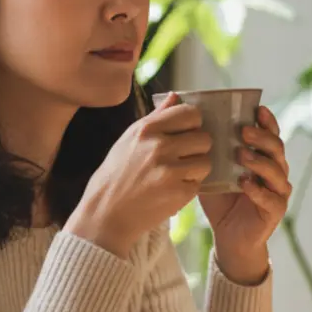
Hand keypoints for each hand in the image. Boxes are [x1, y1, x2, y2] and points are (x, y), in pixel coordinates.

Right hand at [65, 93, 212, 257]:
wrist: (105, 214)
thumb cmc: (116, 175)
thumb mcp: (129, 139)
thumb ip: (156, 117)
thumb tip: (175, 97)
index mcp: (147, 129)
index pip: (191, 113)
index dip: (192, 124)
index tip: (185, 133)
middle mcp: (159, 147)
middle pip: (204, 138)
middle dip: (197, 148)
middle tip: (183, 157)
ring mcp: (170, 172)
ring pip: (206, 161)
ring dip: (196, 168)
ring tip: (177, 174)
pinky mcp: (178, 194)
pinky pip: (199, 183)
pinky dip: (189, 187)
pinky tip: (171, 189)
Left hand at [200, 105, 290, 283]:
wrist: (229, 236)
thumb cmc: (222, 200)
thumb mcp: (214, 171)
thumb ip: (209, 150)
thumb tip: (189, 124)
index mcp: (264, 157)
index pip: (271, 134)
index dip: (267, 121)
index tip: (257, 109)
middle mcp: (276, 171)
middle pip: (277, 148)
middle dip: (261, 137)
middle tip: (243, 131)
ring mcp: (278, 191)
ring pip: (277, 171)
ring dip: (260, 161)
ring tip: (241, 155)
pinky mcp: (275, 211)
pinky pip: (271, 198)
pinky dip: (258, 190)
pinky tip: (244, 183)